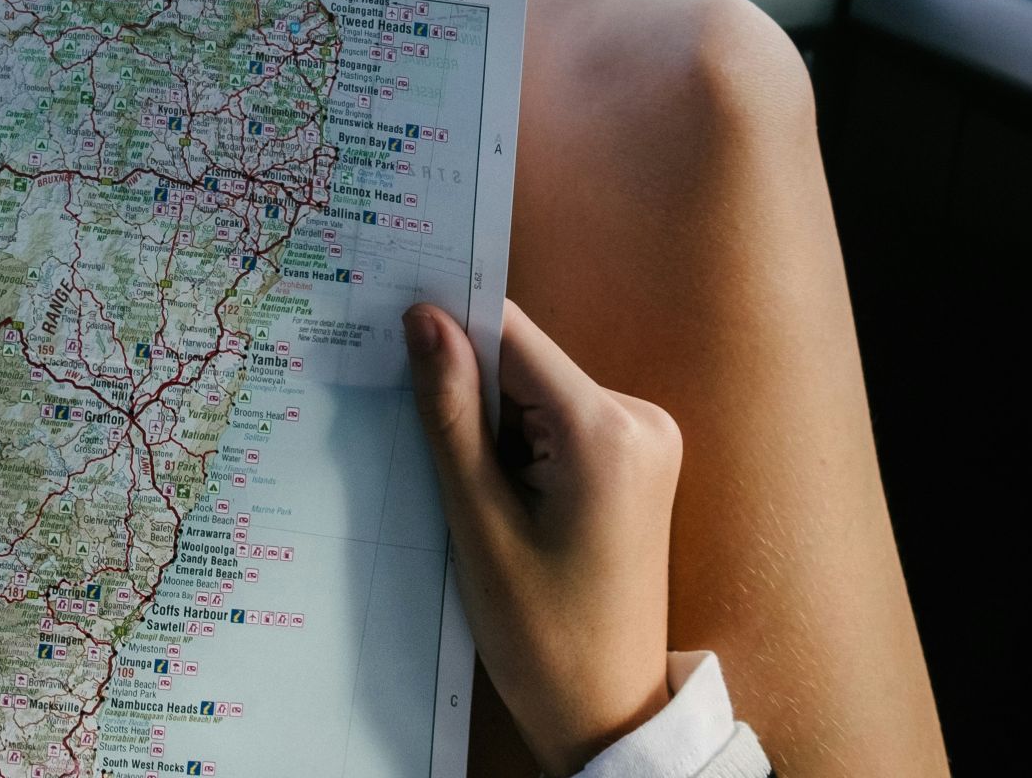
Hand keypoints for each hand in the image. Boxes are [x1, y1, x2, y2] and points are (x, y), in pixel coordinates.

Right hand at [403, 300, 680, 775]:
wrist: (607, 712)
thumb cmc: (543, 635)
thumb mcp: (479, 523)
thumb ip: (451, 414)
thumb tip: (423, 319)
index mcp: (607, 431)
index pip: (511, 337)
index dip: (448, 326)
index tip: (387, 324)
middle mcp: (639, 419)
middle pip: (523, 364)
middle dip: (466, 391)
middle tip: (421, 443)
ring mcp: (644, 439)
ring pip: (534, 394)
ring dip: (488, 425)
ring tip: (468, 493)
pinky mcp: (634, 461)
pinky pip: (555, 423)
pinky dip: (514, 446)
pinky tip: (495, 497)